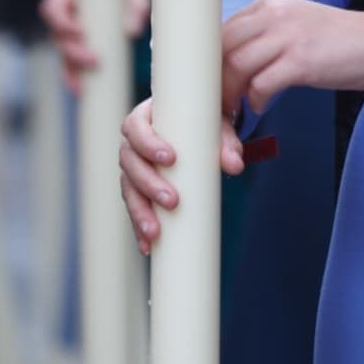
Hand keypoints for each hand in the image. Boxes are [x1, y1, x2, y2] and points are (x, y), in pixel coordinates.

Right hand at [39, 0, 149, 93]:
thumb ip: (134, 5)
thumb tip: (132, 31)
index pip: (53, 7)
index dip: (62, 22)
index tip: (81, 32)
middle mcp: (65, 11)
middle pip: (56, 35)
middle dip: (72, 52)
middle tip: (95, 61)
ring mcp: (70, 29)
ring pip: (62, 53)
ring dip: (71, 70)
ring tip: (83, 86)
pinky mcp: (79, 44)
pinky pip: (70, 63)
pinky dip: (74, 77)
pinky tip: (81, 90)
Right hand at [118, 97, 245, 255]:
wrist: (202, 132)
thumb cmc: (204, 124)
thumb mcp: (217, 126)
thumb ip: (227, 142)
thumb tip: (235, 165)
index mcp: (147, 118)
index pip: (135, 126)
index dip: (147, 142)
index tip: (170, 158)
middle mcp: (134, 142)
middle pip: (129, 161)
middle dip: (148, 183)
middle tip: (172, 200)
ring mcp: (134, 167)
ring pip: (128, 188)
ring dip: (139, 210)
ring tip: (155, 231)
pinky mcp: (139, 190)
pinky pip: (134, 208)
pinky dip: (139, 227)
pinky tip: (148, 245)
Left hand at [220, 0, 363, 118]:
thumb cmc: (334, 39)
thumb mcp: (294, 22)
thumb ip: (264, 32)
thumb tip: (233, 59)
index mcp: (269, 4)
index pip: (223, 28)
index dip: (210, 58)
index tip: (207, 79)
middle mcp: (273, 14)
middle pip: (223, 46)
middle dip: (214, 77)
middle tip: (218, 100)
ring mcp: (287, 37)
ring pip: (237, 65)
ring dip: (231, 93)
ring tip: (235, 108)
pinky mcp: (301, 62)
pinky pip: (262, 84)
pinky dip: (255, 100)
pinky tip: (260, 107)